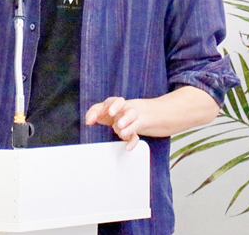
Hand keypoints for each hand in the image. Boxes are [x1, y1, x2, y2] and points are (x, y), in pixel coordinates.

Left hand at [84, 87, 221, 151]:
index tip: (89, 121)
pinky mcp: (144, 123)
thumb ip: (104, 118)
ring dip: (125, 121)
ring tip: (121, 131)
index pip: (105, 103)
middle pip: (118, 101)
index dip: (96, 111)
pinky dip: (132, 140)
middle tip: (110, 115)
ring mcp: (136, 114)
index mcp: (118, 105)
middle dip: (113, 107)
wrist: (159, 114)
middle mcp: (126, 107)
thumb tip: (89, 121)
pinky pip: (138, 130)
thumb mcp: (118, 117)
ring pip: (130, 113)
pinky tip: (127, 147)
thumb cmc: (133, 117)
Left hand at [85, 97, 144, 150]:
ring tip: (122, 134)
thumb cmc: (108, 111)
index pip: (119, 102)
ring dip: (130, 128)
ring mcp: (131, 121)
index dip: (116, 106)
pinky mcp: (133, 132)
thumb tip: (88, 121)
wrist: (120, 114)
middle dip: (126, 118)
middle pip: (131, 112)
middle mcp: (127, 111)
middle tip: (119, 124)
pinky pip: (135, 137)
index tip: (111, 112)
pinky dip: (132, 143)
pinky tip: (127, 147)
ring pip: (136, 123)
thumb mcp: (99, 109)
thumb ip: (93, 113)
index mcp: (118, 104)